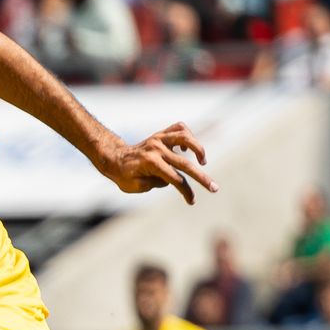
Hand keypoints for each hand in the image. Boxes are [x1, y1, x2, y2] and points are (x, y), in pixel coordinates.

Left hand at [99, 122, 217, 203]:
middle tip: (215, 188)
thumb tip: (171, 178)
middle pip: (185, 163)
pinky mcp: (160, 134)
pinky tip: (187, 149)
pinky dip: (188, 136)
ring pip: (185, 137)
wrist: (114, 158)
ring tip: (203, 162)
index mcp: (151, 163)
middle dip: (202, 178)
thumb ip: (155, 183)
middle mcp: (157, 149)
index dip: (185, 191)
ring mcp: (159, 139)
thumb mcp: (134, 186)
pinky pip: (179, 128)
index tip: (192, 201)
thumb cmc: (123, 175)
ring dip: (199, 148)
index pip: (175, 179)